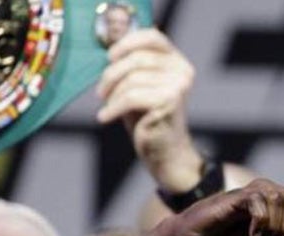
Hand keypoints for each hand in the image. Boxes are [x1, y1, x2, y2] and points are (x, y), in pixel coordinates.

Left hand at [96, 29, 200, 190]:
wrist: (165, 152)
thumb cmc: (148, 118)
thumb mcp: (139, 84)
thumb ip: (132, 62)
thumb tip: (112, 38)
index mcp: (177, 61)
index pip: (153, 36)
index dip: (126, 43)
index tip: (109, 58)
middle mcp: (182, 71)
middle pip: (136, 58)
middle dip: (111, 75)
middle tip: (100, 92)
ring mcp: (179, 86)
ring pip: (131, 79)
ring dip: (111, 94)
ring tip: (107, 106)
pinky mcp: (169, 102)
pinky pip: (130, 97)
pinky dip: (112, 108)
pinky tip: (105, 117)